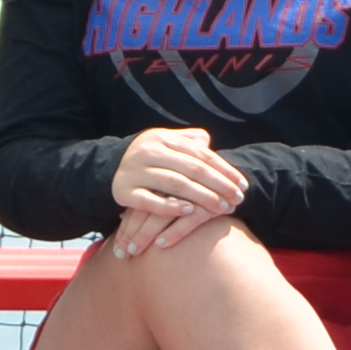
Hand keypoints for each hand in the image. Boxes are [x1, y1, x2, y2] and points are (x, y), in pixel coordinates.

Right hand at [107, 124, 245, 255]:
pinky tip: (189, 211)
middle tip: (237, 199)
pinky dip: (169, 206)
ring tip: (221, 207)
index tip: (242, 184)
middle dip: (218, 184)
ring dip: (201, 196)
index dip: (224, 169)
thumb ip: (188, 141)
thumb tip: (210, 143)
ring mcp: (134, 171)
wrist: (107, 169)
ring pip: (174, 184)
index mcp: (162, 138)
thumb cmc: (150, 159)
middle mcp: (148, 152)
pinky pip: (149, 201)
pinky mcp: (123, 191)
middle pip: (191, 169)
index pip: (200, 154)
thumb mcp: (166, 144)